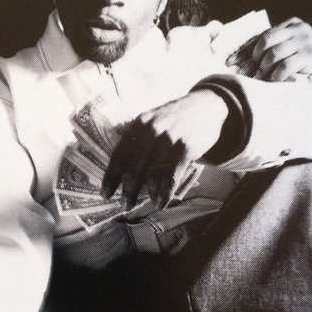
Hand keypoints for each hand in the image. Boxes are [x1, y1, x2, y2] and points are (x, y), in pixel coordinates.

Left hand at [101, 89, 228, 209]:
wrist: (207, 106)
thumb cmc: (174, 118)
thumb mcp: (152, 119)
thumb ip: (137, 137)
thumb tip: (118, 167)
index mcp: (139, 124)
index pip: (119, 154)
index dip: (110, 176)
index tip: (104, 193)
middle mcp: (152, 130)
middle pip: (134, 167)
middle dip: (128, 190)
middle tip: (124, 205)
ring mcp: (170, 139)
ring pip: (153, 174)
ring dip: (148, 194)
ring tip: (145, 205)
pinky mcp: (187, 148)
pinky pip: (172, 176)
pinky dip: (165, 193)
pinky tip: (161, 203)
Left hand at [229, 17, 311, 84]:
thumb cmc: (308, 61)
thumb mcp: (291, 49)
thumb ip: (272, 49)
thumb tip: (241, 61)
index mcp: (290, 24)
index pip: (262, 35)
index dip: (245, 49)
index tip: (231, 62)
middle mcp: (297, 29)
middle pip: (265, 42)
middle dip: (254, 59)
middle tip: (251, 73)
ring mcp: (304, 41)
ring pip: (273, 54)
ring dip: (264, 69)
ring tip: (261, 79)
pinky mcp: (309, 55)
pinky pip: (285, 66)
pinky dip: (275, 76)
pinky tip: (273, 82)